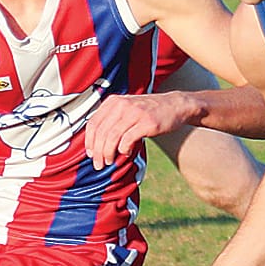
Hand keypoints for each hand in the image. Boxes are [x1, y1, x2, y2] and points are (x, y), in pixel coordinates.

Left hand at [83, 93, 197, 166]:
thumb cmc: (149, 110)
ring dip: (108, 153)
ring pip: (112, 137)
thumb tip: (96, 142)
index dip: (89, 141)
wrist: (175, 105)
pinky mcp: (146, 122)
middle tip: (99, 164)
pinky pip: (127, 139)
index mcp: (113, 101)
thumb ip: (112, 119)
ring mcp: (135, 113)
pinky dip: (123, 149)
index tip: (91, 153)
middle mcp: (122, 105)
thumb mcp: (127, 108)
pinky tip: (126, 152)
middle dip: (98, 152)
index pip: (93, 123)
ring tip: (109, 161)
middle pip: (101, 132)